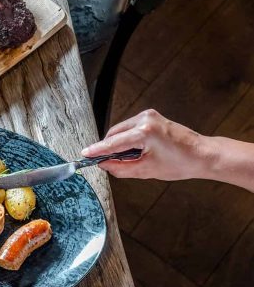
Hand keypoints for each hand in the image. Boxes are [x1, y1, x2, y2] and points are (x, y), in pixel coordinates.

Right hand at [81, 109, 209, 179]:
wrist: (202, 154)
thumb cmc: (181, 163)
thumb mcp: (147, 171)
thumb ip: (121, 168)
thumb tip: (104, 164)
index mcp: (145, 132)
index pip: (114, 142)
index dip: (97, 150)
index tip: (84, 154)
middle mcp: (145, 119)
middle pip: (114, 134)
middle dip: (109, 148)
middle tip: (106, 162)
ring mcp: (148, 115)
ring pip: (121, 130)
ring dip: (118, 143)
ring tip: (127, 158)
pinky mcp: (150, 116)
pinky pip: (129, 128)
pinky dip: (127, 139)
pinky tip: (133, 150)